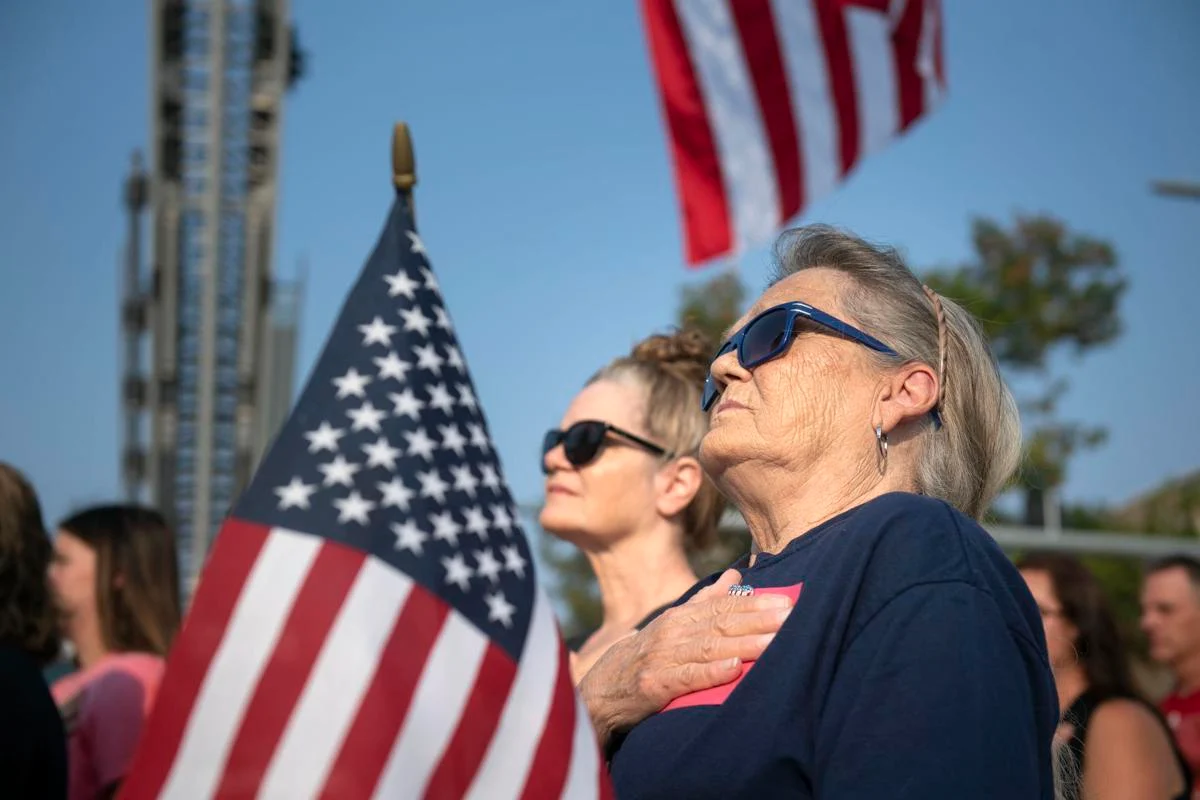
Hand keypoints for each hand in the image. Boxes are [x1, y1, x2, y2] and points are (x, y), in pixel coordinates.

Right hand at [577, 569, 793, 746]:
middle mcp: (672, 632)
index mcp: (681, 616)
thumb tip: (737, 575)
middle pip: (720, 623)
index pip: (723, 606)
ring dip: (743, 644)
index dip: (755, 603)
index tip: (787, 601)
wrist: (602, 689)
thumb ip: (706, 601)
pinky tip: (734, 668)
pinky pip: (687, 678)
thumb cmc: (647, 655)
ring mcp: (662, 657)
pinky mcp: (655, 685)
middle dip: (758, 620)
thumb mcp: (674, 624)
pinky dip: (711, 672)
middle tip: (791, 616)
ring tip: (773, 642)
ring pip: (709, 648)